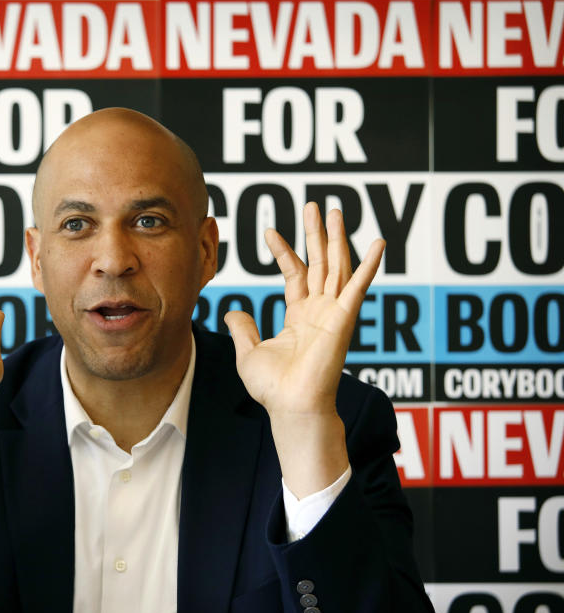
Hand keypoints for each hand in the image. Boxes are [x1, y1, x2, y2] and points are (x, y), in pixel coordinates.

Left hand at [224, 203, 384, 496]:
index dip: (285, 252)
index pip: (295, 274)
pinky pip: (358, 286)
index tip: (270, 232)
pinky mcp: (344, 318)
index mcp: (300, 317)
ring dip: (337, 238)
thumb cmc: (274, 389)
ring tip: (335, 210)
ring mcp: (334, 313)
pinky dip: (369, 264)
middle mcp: (320, 311)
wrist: (290, 407)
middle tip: (315, 205)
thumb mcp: (248, 352)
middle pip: (320, 263)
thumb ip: (243, 329)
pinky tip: (378, 242)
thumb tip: (233, 311)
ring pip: (337, 266)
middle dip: (317, 234)